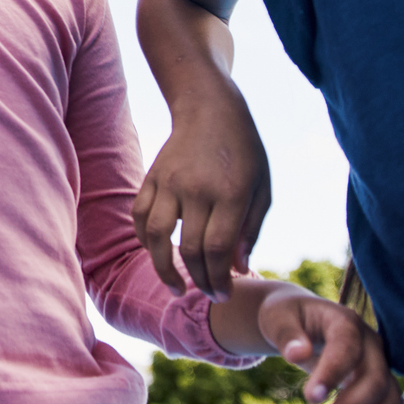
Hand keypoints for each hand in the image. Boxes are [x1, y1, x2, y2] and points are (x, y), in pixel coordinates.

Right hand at [133, 86, 270, 301]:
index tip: (223, 295)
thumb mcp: (263, 189)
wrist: (210, 108)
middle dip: (198, 281)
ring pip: (155, 236)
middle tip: (207, 294)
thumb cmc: (244, 151)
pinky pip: (139, 216)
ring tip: (176, 286)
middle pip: (189, 249)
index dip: (219, 279)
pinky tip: (157, 253)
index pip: (217, 249)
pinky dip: (144, 240)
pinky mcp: (152, 178)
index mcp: (230, 193)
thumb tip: (238, 270)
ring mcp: (169, 183)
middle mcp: (196, 189)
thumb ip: (250, 231)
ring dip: (163, 269)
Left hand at [258, 291, 403, 403]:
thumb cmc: (287, 317)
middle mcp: (371, 343)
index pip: (347, 347)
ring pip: (390, 400)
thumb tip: (296, 354)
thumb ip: (285, 333)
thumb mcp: (276, 317)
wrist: (304, 320)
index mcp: (345, 321)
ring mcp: (380, 365)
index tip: (309, 399)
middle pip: (374, 380)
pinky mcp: (382, 385)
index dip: (332, 374)